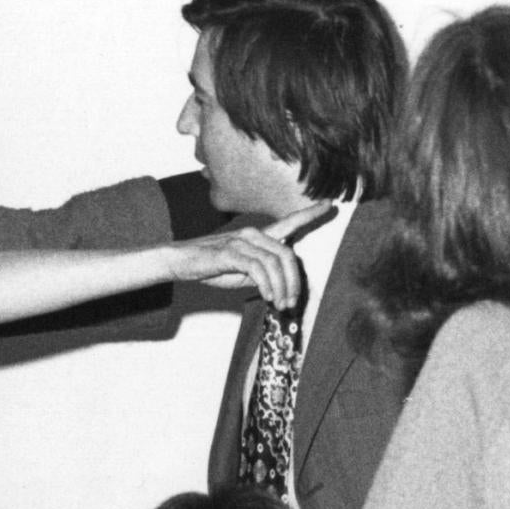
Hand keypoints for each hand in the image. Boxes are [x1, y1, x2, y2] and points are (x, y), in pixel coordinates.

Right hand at [168, 201, 335, 307]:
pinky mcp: (231, 253)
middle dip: (294, 282)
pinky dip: (266, 285)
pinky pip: (258, 268)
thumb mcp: (242, 272)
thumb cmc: (211, 266)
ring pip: (275, 263)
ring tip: (278, 304)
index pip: (289, 222)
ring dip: (281, 288)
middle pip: (288, 254)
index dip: (310, 213)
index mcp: (258, 236)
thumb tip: (280, 285)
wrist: (180, 262)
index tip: (329, 205)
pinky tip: (266, 295)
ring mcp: (242, 242)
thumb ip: (263, 273)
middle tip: (291, 302)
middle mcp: (253, 234)